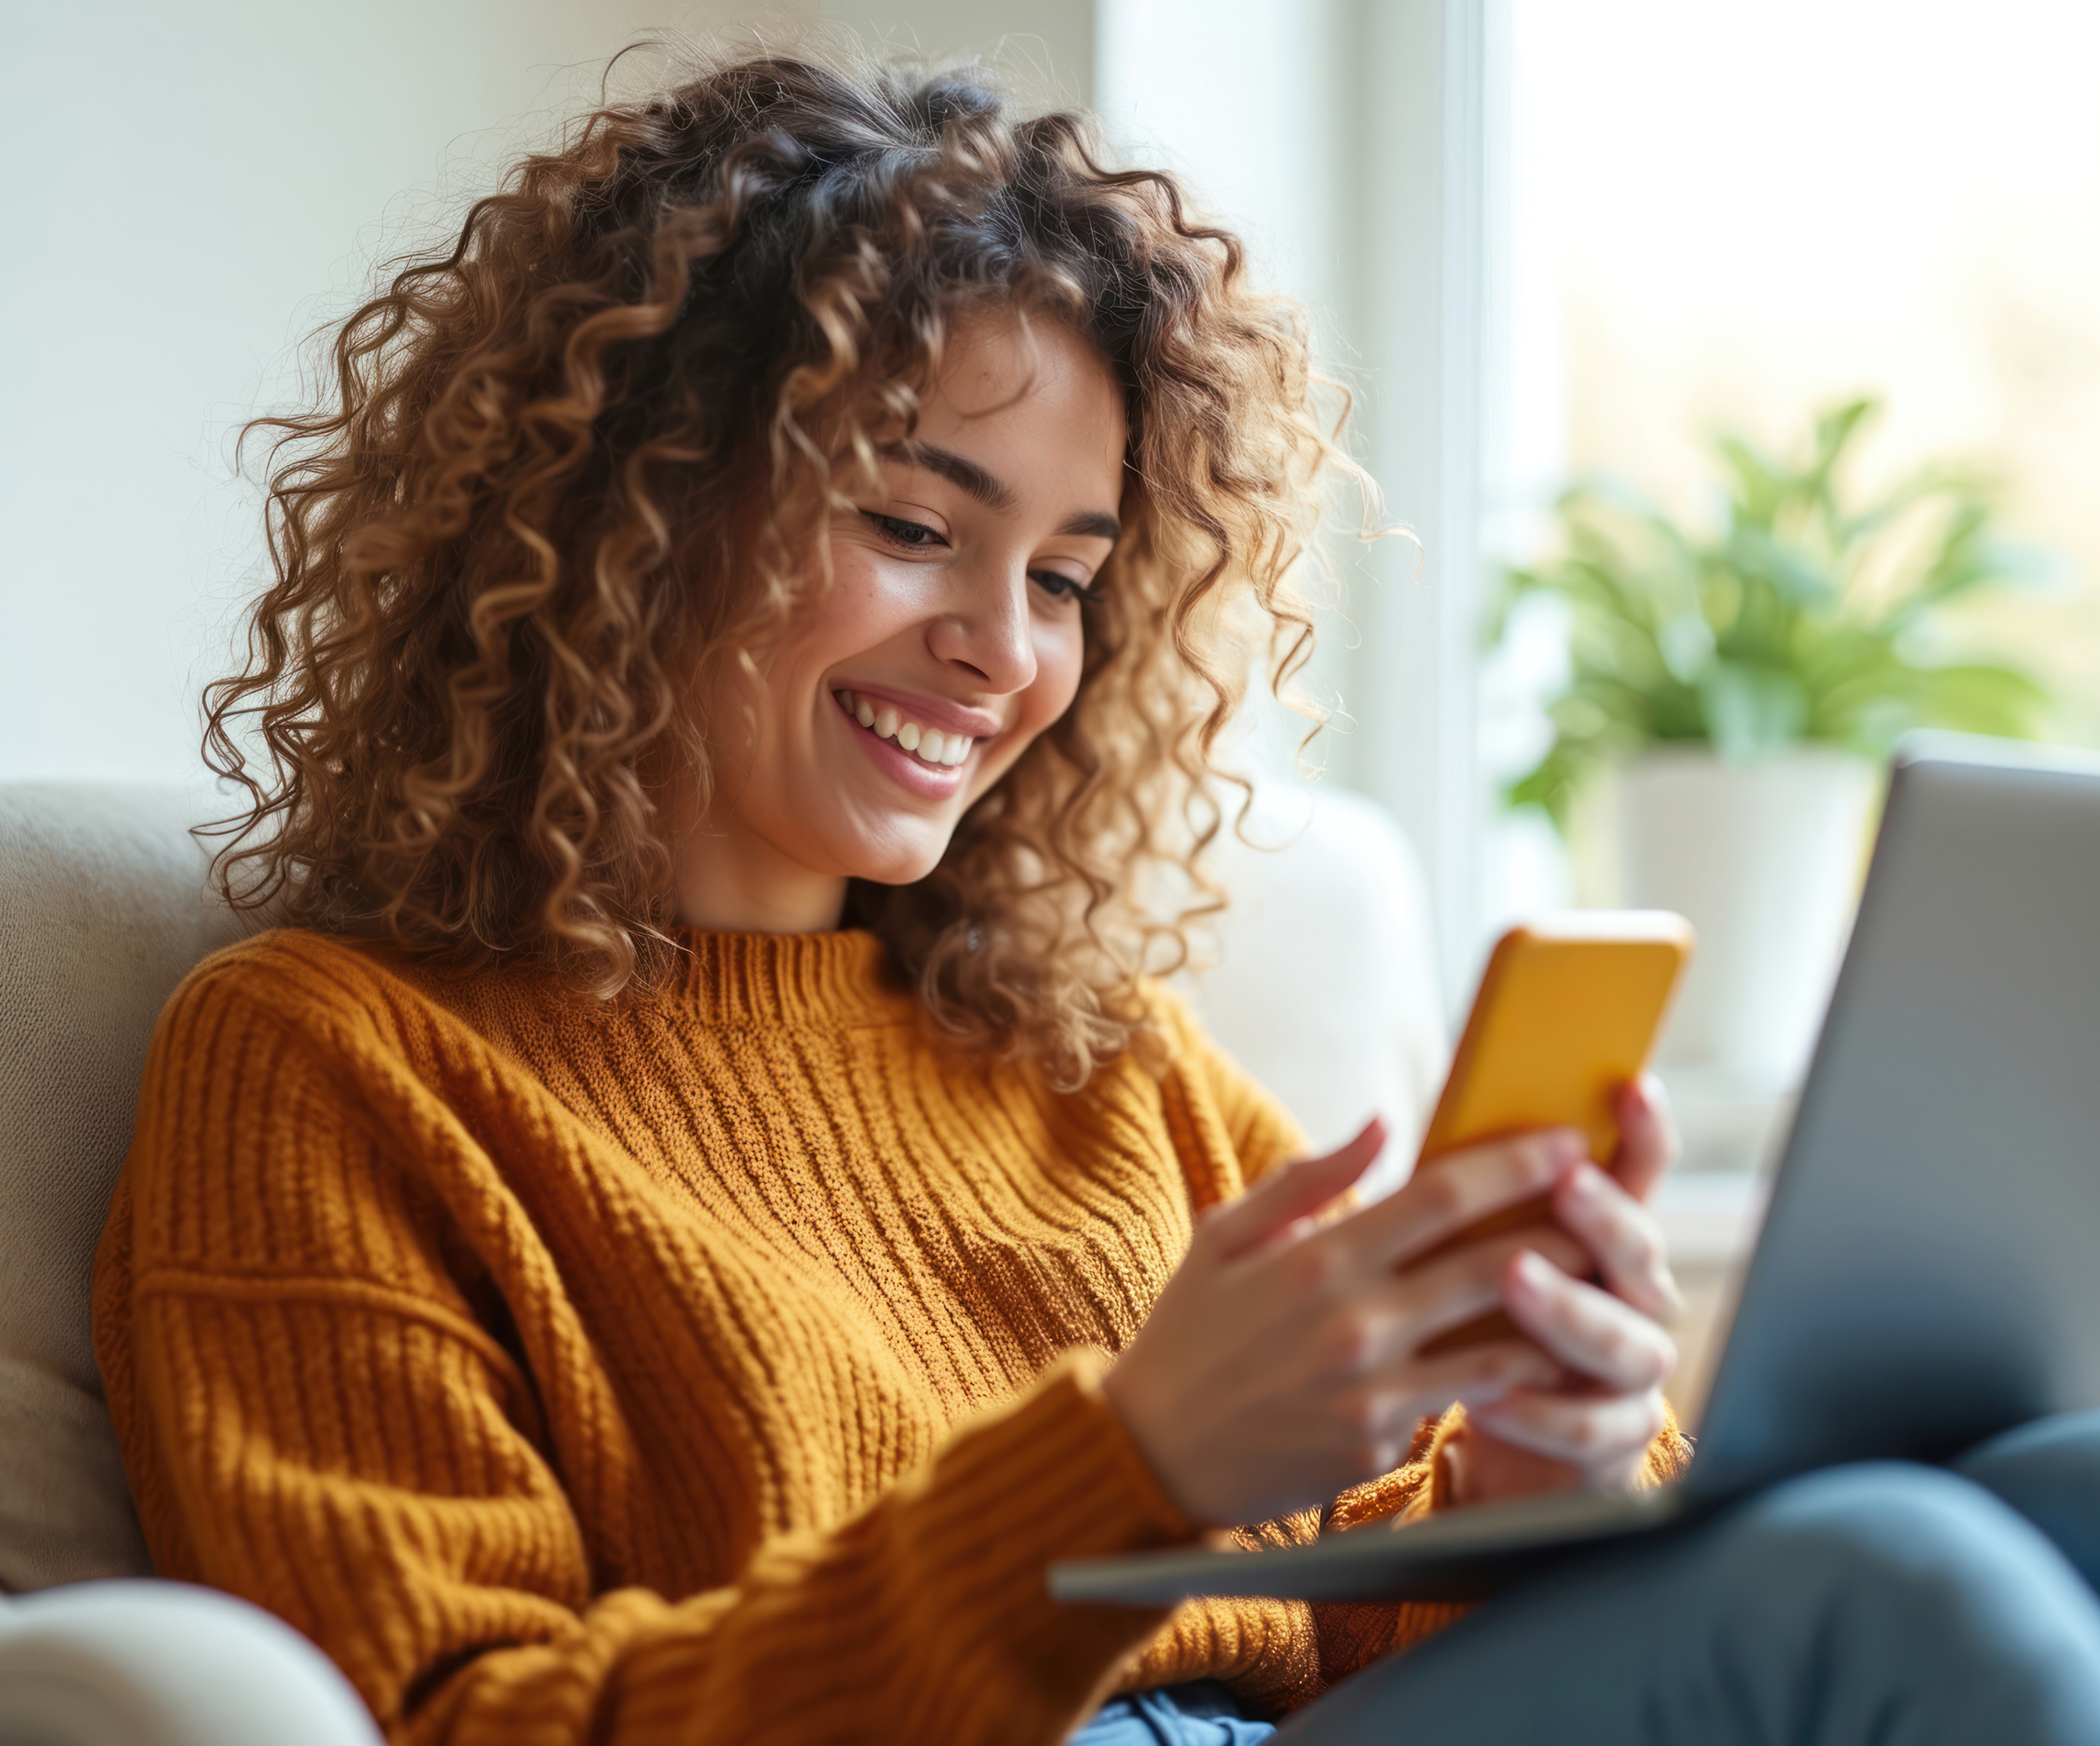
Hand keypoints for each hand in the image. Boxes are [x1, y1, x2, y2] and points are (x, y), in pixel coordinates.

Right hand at [1102, 1117, 1591, 1527]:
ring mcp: (1371, 1388)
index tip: (1567, 1142)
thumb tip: (1380, 1123)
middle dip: (1565, 1229)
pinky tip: (1543, 1351)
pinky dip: (1509, 1373)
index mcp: (1317, 1256)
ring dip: (1558, 1308)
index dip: (1516, 1164)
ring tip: (1598, 1280)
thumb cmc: (1190, 1333)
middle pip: (1492, 1263)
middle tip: (1608, 1204)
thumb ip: (1307, 1179)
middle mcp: (1353, 1320)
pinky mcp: (1378, 1443)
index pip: (1442, 1196)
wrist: (1153, 1452)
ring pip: (1499, 1341)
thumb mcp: (1223, 1236)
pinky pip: (1461, 1400)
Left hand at [1446, 1075, 1683, 1503]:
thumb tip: (1391, 1123)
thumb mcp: (1448, 1252)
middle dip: (1606, 1216)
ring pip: (1625, 1340)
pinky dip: (1539, 1411)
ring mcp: (1631, 1369)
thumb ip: (1445, 1197)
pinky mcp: (1613, 1438)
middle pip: (1640, 1250)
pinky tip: (1487, 1396)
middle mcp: (1632, 1296)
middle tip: (1567, 1185)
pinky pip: (1588, 1425)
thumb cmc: (1461, 1321)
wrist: (1479, 1427)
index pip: (1637, 1175)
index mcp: (1598, 1237)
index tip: (1630, 1086)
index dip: (1643, 1132)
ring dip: (1572, 1309)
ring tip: (1517, 1279)